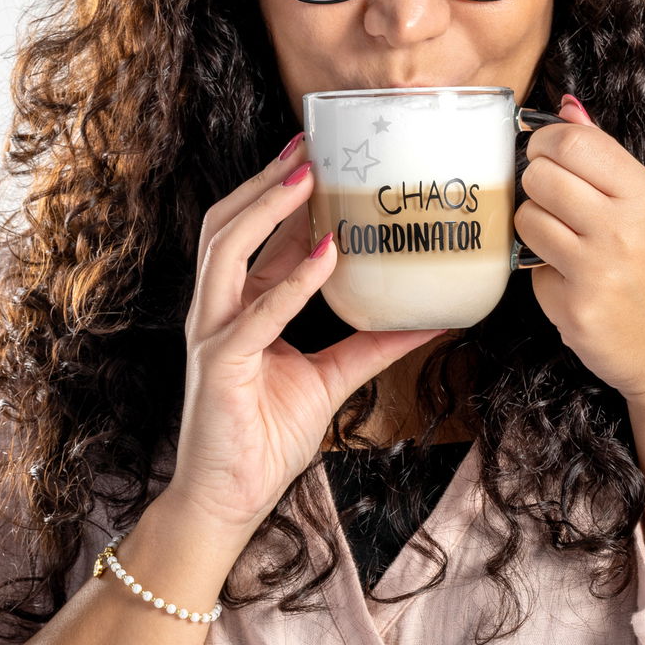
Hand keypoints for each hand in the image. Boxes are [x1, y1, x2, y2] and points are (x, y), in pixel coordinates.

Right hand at [159, 137, 448, 542]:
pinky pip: (255, 313)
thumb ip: (375, 346)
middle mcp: (219, 311)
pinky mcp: (220, 365)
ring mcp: (213, 334)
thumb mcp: (332, 380)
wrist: (227, 501)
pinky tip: (326, 254)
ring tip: (307, 176)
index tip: (323, 156)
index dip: (287, 195)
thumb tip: (431, 318)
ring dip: (268, 208)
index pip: (259, 237)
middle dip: (266, 181)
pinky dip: (291, 281)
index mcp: (240, 309)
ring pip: (226, 249)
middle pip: (229, 225)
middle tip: (309, 143)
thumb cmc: (264, 441)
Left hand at [514, 98, 644, 403]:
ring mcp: (599, 271)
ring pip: (526, 220)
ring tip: (563, 246)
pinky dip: (544, 278)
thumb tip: (565, 107)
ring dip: (533, 231)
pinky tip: (574, 288)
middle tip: (553, 205)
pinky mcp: (576, 310)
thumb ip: (606, 158)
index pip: (573, 142)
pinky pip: (532, 273)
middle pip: (540, 176)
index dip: (544, 143)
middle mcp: (624, 229)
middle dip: (534, 187)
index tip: (543, 156)